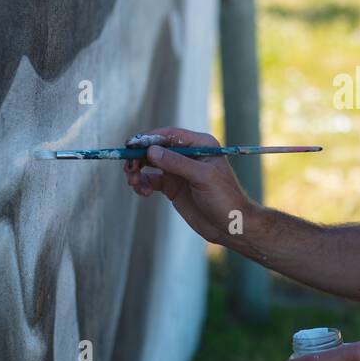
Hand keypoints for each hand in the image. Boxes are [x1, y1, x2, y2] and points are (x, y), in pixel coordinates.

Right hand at [122, 125, 252, 244]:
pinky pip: (151, 180)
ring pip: (150, 164)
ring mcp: (179, 171)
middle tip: (129, 168)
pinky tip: (142, 192)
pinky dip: (142, 184)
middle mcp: (188, 154)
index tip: (131, 144)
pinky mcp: (172, 187)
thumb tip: (151, 151)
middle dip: (139, 156)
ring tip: (134, 182)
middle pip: (156, 148)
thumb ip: (177, 163)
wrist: (230, 225)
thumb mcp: (202, 177)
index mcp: (200, 144)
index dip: (149, 138)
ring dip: (138, 171)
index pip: (170, 135)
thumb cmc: (224, 198)